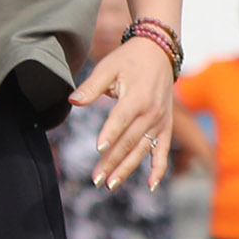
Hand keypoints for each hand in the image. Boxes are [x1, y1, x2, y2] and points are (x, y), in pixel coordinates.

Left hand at [70, 37, 175, 188]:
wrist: (159, 53)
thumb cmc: (129, 60)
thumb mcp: (108, 67)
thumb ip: (92, 86)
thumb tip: (72, 101)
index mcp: (137, 97)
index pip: (121, 119)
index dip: (110, 134)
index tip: (98, 149)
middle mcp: (151, 113)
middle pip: (129, 141)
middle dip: (112, 161)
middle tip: (96, 180)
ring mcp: (160, 122)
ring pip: (142, 150)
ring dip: (127, 169)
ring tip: (111, 184)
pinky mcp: (166, 126)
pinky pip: (163, 151)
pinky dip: (159, 169)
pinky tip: (150, 185)